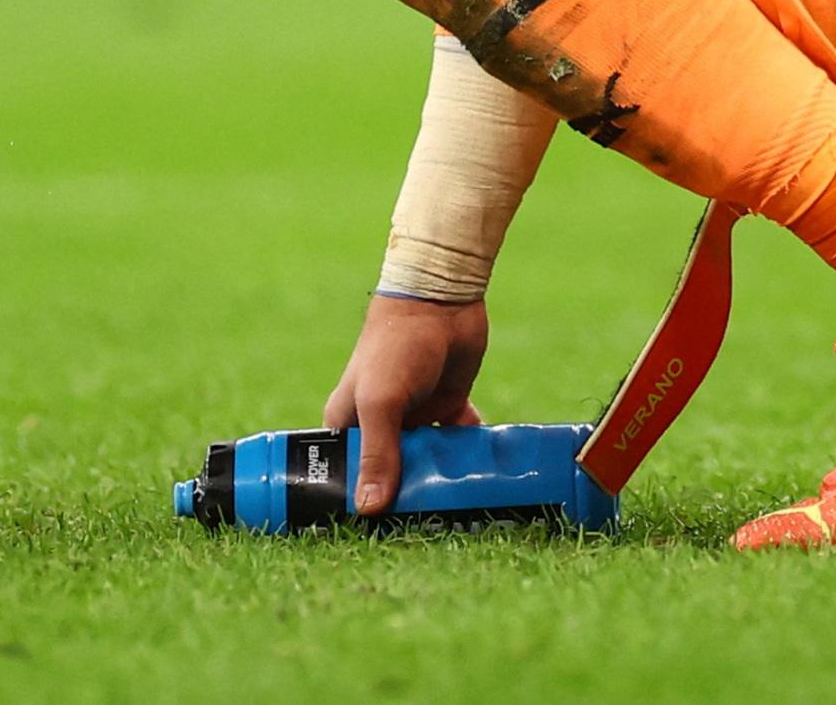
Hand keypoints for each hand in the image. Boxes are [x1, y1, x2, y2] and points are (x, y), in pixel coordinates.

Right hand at [321, 293, 490, 514]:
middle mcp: (380, 426)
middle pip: (392, 475)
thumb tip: (370, 509)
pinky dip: (471, 457)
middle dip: (408, 498)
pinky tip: (487, 478)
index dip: (359, 502)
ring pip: (428, 462)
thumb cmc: (396, 346)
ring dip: (442, 481)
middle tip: (430, 530)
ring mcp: (416, 417)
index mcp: (349, 425)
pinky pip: (458, 442)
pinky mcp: (448, 407)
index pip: (348, 475)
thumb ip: (379, 453)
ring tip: (462, 513)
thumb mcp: (381, 402)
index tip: (378, 536)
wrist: (442, 300)